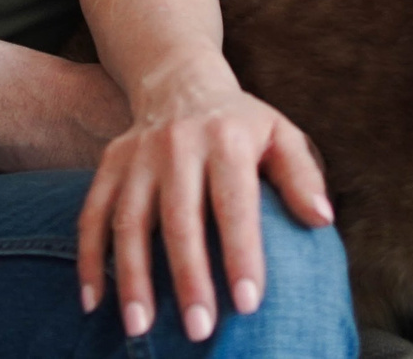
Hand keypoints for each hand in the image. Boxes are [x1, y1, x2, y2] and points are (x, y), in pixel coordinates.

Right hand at [74, 58, 333, 340]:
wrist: (181, 82)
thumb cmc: (242, 125)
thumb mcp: (281, 135)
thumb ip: (302, 175)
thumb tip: (322, 219)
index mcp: (227, 139)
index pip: (234, 203)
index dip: (241, 253)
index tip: (248, 303)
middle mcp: (178, 145)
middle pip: (180, 219)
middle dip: (188, 278)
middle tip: (199, 330)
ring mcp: (138, 155)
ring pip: (129, 221)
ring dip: (132, 277)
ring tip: (140, 328)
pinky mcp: (109, 164)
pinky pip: (92, 214)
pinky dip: (89, 259)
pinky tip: (94, 303)